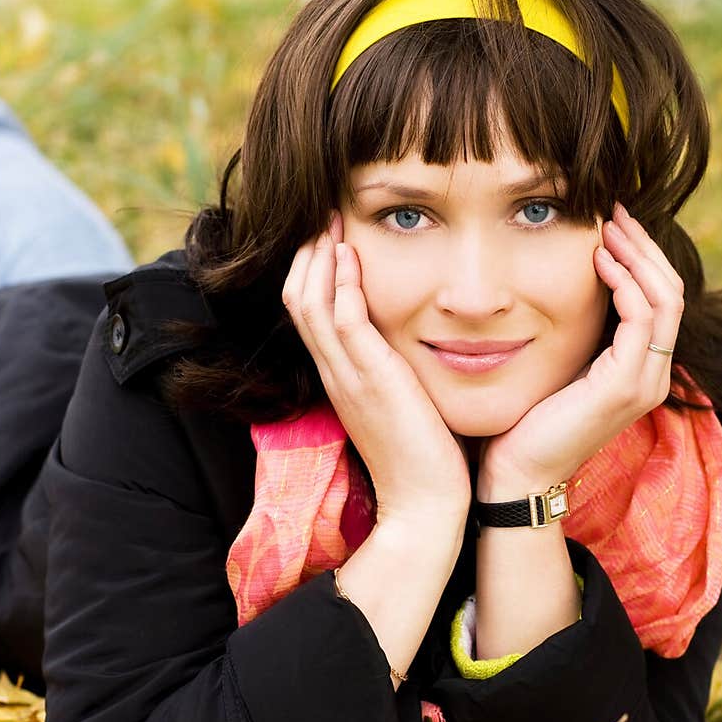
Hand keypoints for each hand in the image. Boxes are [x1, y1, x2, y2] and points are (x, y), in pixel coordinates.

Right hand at [281, 212, 471, 524]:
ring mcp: (346, 377)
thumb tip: (405, 350)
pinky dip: (342, 283)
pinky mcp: (370, 380)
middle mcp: (334, 374)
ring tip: (331, 221)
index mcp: (339, 378)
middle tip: (324, 216)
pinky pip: (343, 320)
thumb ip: (393, 374)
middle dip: (308, 253)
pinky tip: (352, 255)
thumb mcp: (400, 406)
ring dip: (319, 257)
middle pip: (298, 300)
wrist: (424, 505)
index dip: (312, 271)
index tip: (329, 238)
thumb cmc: (422, 459)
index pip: (309, 313)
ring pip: (311, 303)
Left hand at [478, 202, 684, 494]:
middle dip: (644, 245)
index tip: (610, 222)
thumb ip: (574, 333)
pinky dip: (625, 282)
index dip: (641, 255)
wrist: (516, 474)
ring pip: (665, 298)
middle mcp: (651, 375)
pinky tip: (598, 260)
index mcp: (639, 370)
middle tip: (613, 211)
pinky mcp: (624, 386)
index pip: (661, 298)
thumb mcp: (557, 365)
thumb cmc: (525, 421)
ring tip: (607, 226)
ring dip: (637, 255)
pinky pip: (642, 318)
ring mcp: (643, 382)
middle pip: (671, 290)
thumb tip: (561, 283)